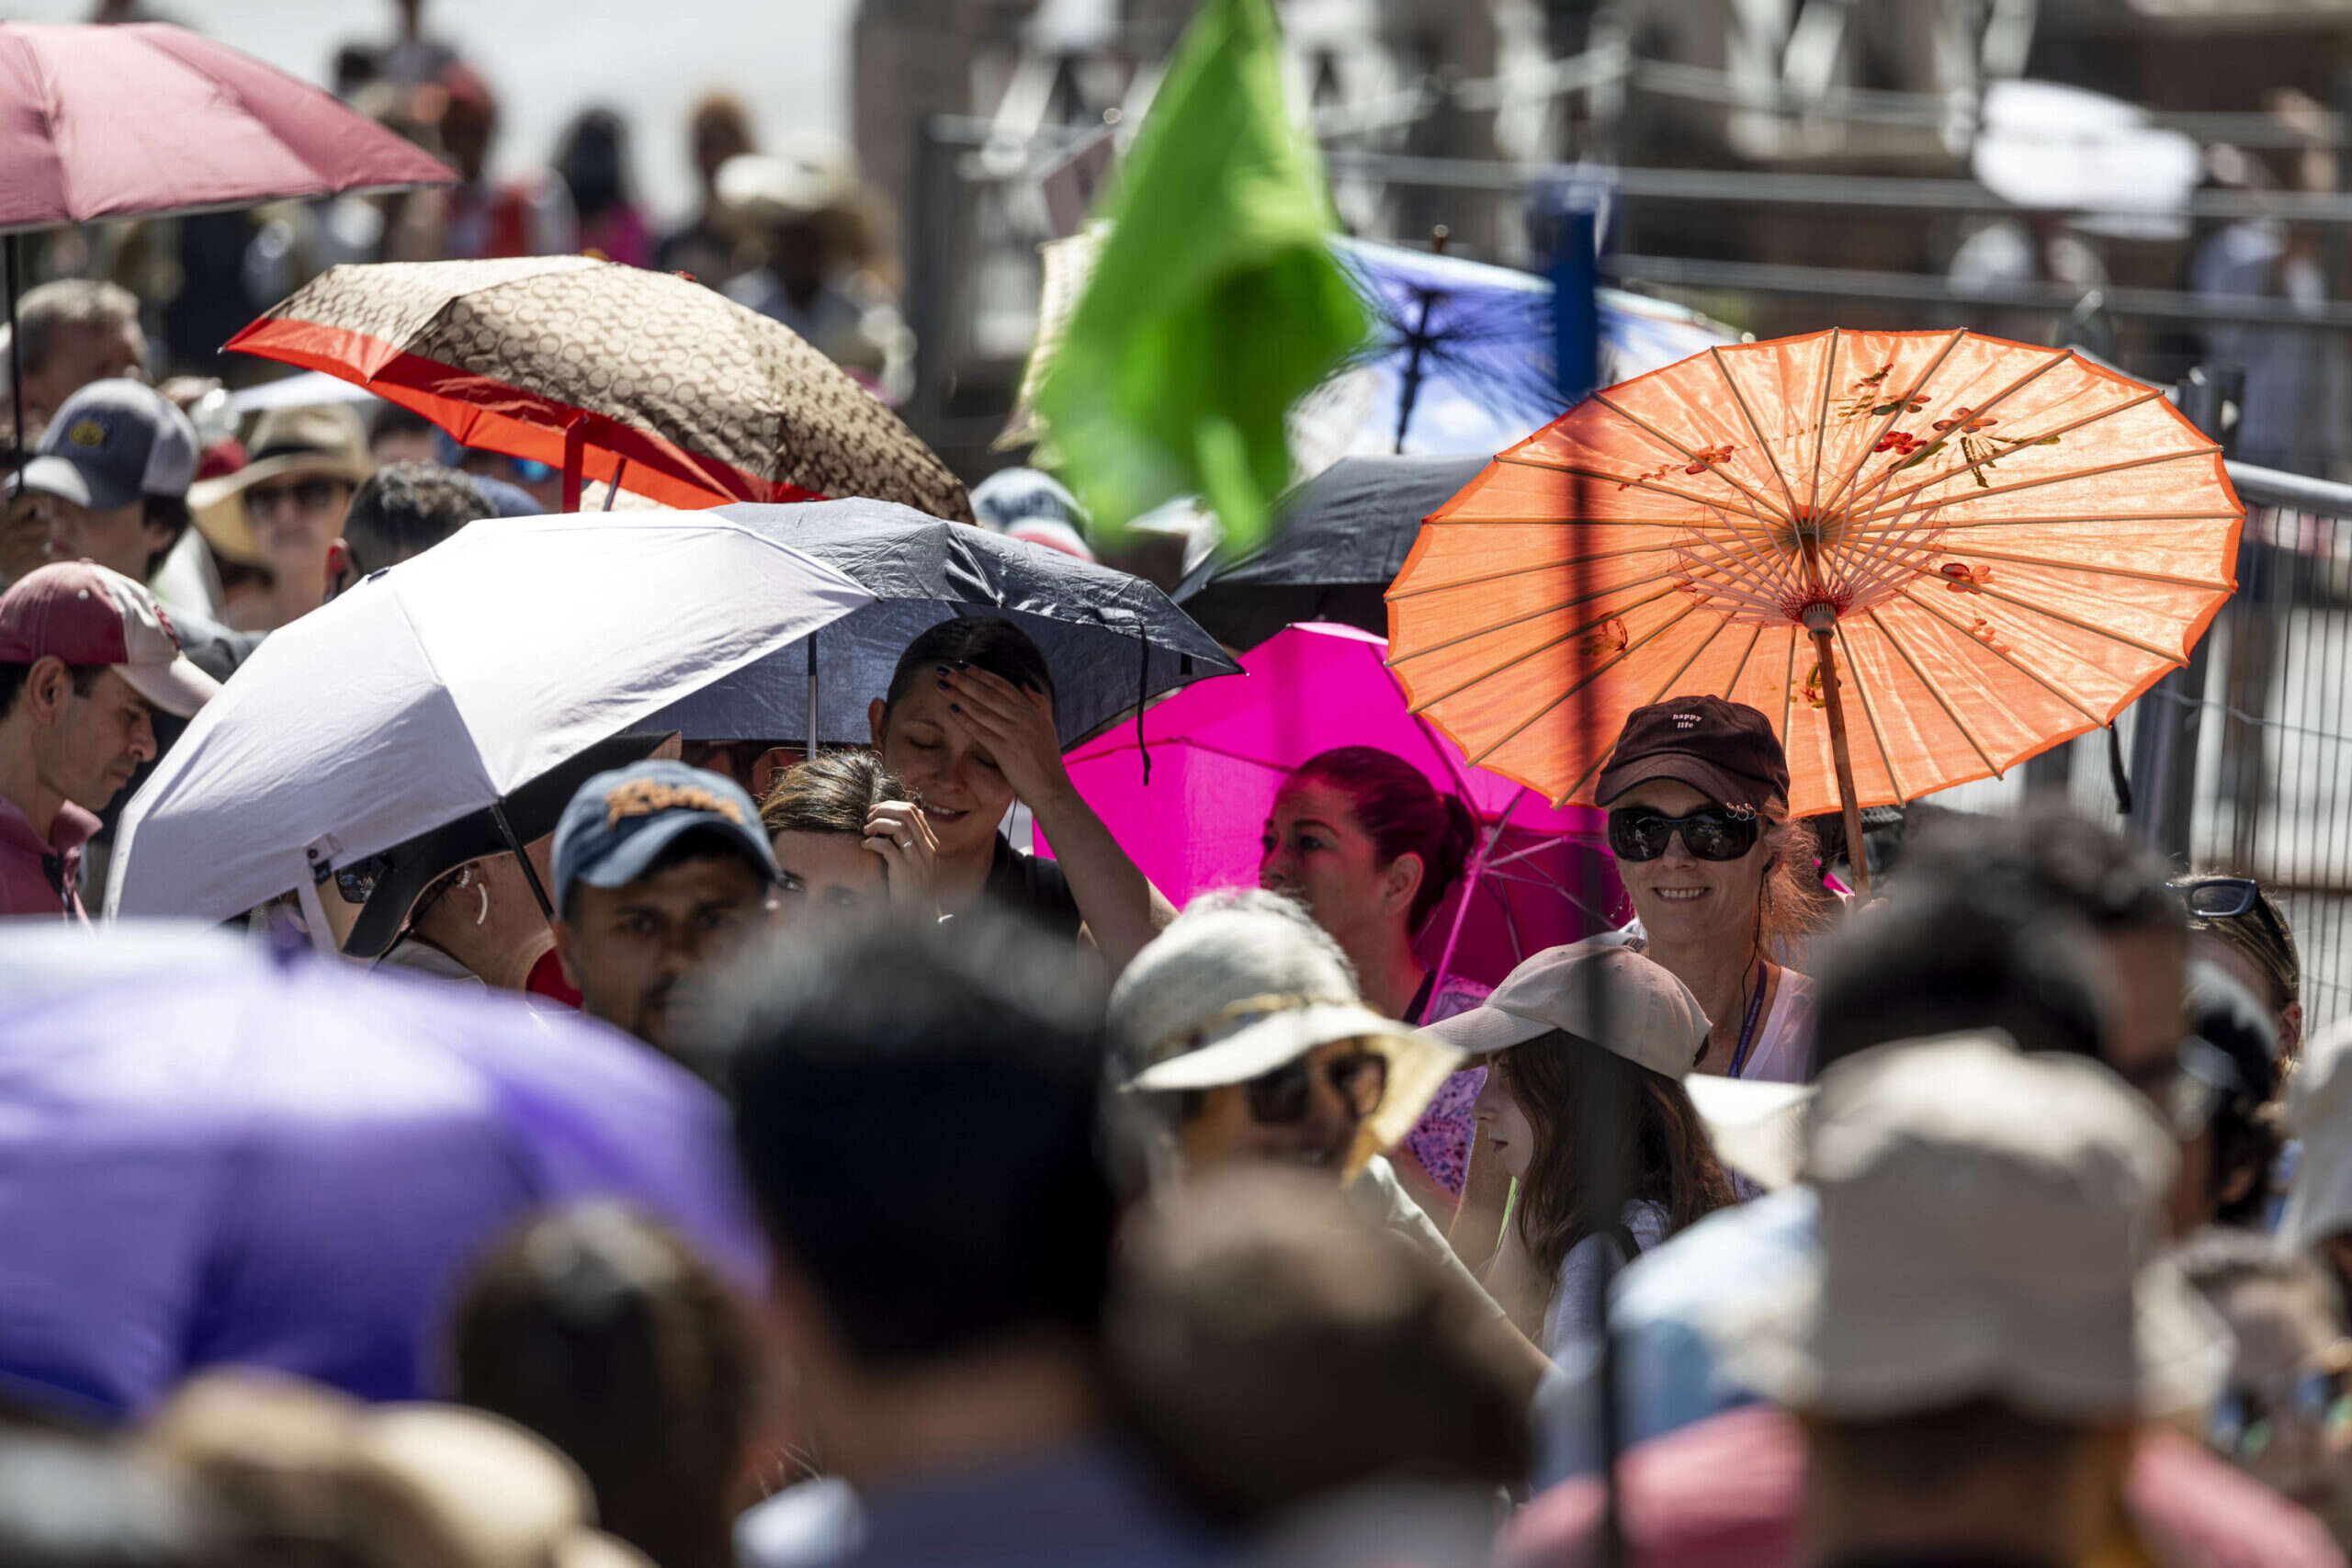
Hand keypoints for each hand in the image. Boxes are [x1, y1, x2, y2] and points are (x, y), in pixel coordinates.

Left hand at [864, 798, 939, 919]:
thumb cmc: (913, 887)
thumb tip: (904, 818)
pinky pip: (887, 847)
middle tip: (868, 817)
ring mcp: (917, 860)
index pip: (913, 811)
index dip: (891, 806)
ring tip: (866, 831)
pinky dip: (873, 842)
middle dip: (883, 810)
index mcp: (930, 843)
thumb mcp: (919, 862)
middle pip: (906, 814)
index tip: (875, 811)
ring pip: (898, 827)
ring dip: (877, 824)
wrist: (917, 914)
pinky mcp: (904, 871)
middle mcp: (927, 849)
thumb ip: (914, 841)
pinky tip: (866, 845)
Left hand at [934, 662, 1069, 809]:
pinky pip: (980, 730)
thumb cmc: (1048, 762)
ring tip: (942, 686)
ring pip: (981, 709)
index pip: (1002, 686)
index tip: (963, 666)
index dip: (981, 674)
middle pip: (988, 693)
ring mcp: (1014, 733)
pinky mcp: (1005, 750)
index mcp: (1032, 711)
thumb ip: (1039, 703)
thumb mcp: (1048, 726)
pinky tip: (950, 710)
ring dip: (959, 695)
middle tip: (943, 670)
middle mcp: (1023, 718)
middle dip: (964, 680)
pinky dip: (965, 719)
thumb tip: (1024, 683)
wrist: (1053, 790)